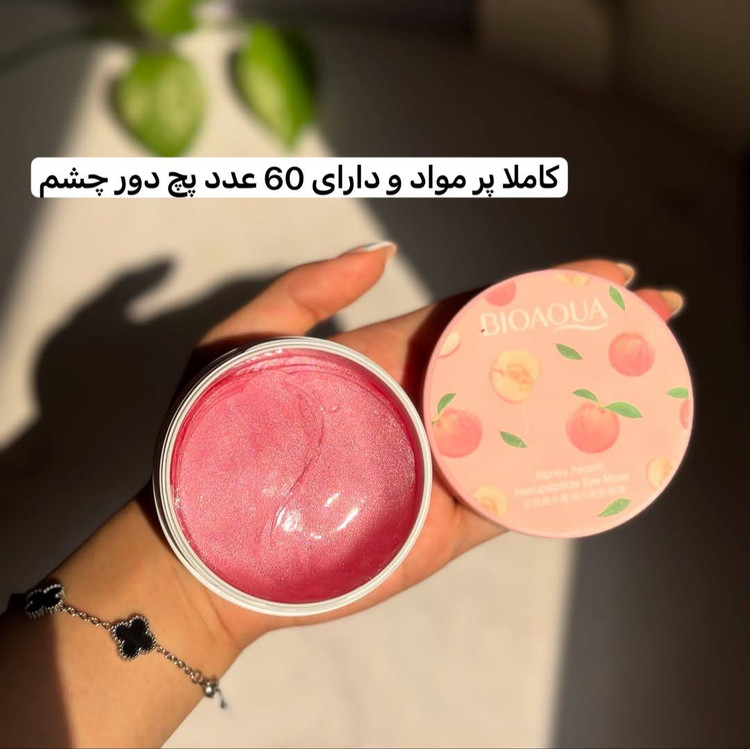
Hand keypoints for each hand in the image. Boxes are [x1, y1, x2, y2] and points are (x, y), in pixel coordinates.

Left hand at [191, 246, 682, 643]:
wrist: (209, 548)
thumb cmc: (212, 439)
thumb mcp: (243, 340)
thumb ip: (306, 290)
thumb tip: (380, 249)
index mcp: (393, 357)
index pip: (484, 313)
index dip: (546, 287)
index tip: (607, 269)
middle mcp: (430, 406)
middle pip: (526, 361)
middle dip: (595, 334)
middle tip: (658, 312)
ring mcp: (447, 465)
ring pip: (536, 423)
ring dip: (599, 397)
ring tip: (658, 371)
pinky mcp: (452, 524)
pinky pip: (524, 495)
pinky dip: (572, 475)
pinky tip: (623, 450)